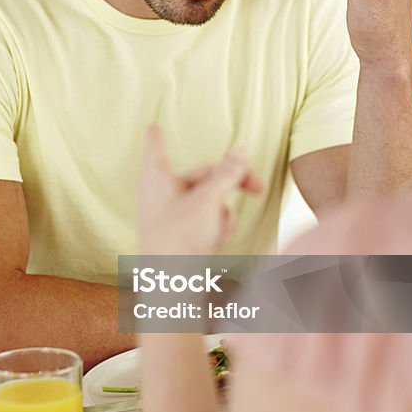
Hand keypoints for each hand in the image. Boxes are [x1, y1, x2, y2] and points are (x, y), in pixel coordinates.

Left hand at [138, 127, 262, 255]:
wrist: (171, 285)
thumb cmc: (180, 235)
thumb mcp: (209, 199)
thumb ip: (227, 174)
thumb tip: (241, 149)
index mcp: (158, 177)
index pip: (156, 148)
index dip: (157, 137)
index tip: (151, 126)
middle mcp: (162, 193)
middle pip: (201, 176)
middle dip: (230, 184)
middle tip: (260, 188)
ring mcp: (171, 215)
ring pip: (208, 200)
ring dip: (223, 214)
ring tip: (219, 231)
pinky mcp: (180, 234)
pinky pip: (205, 220)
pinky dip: (216, 228)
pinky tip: (216, 243)